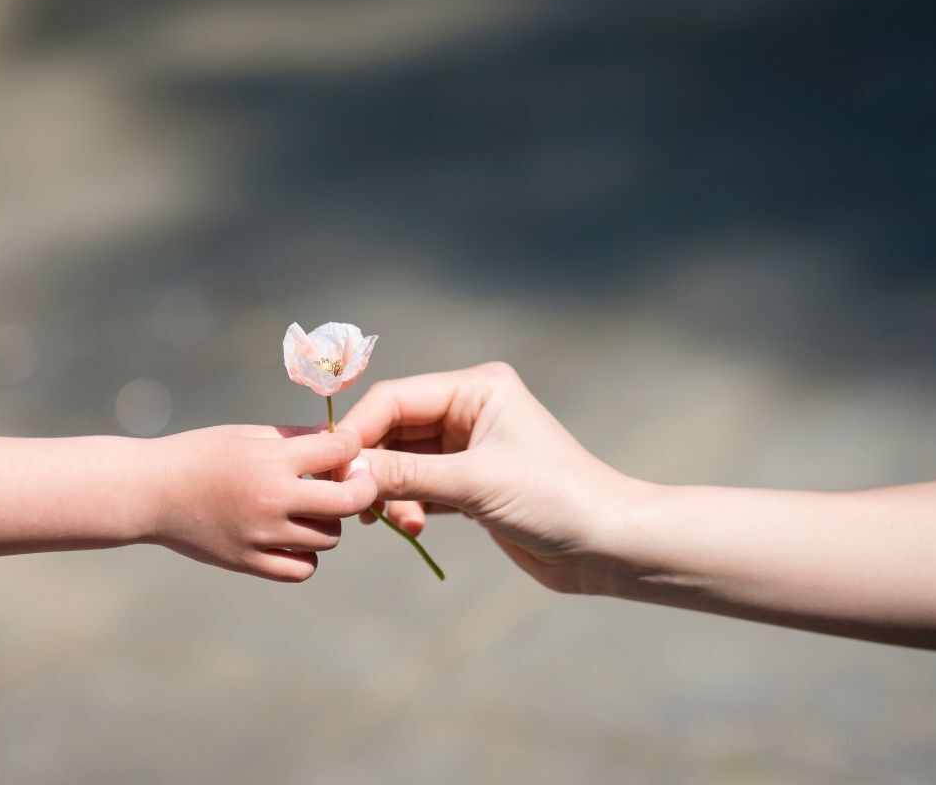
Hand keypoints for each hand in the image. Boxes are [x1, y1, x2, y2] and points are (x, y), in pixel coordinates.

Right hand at [148, 425, 376, 581]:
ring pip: (330, 537)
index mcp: (271, 461)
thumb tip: (338, 442)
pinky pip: (302, 569)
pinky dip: (306, 555)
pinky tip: (293, 537)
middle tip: (350, 482)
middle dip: (359, 487)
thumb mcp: (245, 435)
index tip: (344, 449)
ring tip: (309, 508)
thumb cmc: (197, 455)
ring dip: (329, 522)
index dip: (350, 447)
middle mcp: (271, 500)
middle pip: (348, 502)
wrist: (148, 492)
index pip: (340, 452)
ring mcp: (261, 536)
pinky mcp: (248, 563)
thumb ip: (294, 438)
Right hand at [340, 363, 640, 592]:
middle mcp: (468, 410)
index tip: (328, 466)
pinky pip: (416, 486)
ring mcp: (467, 447)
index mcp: (475, 388)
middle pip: (393, 429)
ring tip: (385, 521)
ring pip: (401, 461)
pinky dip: (405, 505)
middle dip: (370, 464)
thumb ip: (405, 476)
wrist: (607, 546)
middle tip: (347, 499)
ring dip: (387, 490)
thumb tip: (343, 472)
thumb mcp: (474, 484)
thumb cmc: (554, 499)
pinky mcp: (468, 483)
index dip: (358, 431)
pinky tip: (409, 527)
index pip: (395, 398)